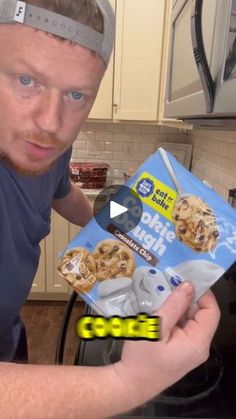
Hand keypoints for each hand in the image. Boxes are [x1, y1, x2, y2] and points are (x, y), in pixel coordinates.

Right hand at [114, 282, 219, 406]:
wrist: (130, 385)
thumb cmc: (141, 358)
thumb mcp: (156, 327)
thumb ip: (174, 305)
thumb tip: (188, 285)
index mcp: (197, 342)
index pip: (211, 312)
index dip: (203, 294)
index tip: (186, 279)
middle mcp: (199, 346)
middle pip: (201, 315)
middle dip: (187, 298)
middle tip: (169, 284)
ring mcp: (190, 349)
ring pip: (190, 320)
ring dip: (178, 307)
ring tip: (162, 295)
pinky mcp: (181, 350)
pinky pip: (182, 328)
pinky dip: (173, 317)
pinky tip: (160, 310)